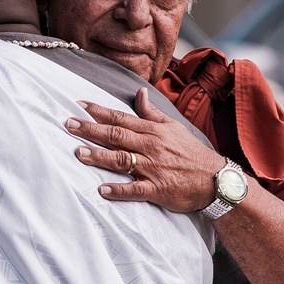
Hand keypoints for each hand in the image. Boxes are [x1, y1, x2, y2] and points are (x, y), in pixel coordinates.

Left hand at [65, 88, 224, 210]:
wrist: (215, 179)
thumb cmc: (191, 153)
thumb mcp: (173, 127)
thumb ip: (152, 112)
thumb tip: (139, 93)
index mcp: (153, 131)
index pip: (121, 118)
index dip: (99, 111)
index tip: (78, 105)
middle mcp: (150, 147)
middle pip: (116, 136)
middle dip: (91, 129)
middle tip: (68, 124)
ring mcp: (153, 168)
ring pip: (122, 160)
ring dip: (99, 156)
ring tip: (78, 153)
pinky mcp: (158, 189)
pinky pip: (135, 190)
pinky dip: (118, 190)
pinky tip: (102, 190)